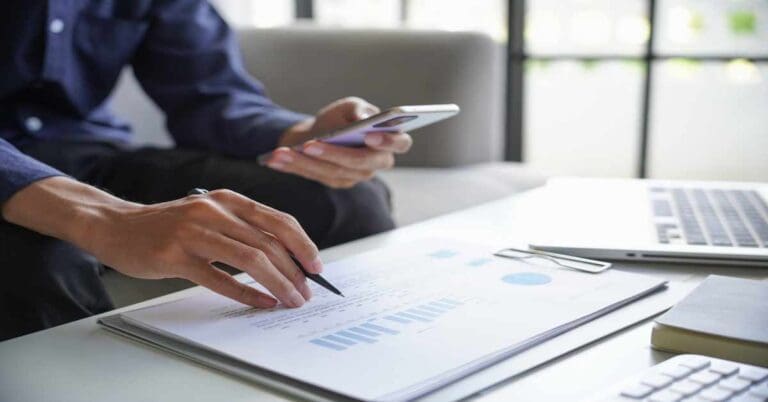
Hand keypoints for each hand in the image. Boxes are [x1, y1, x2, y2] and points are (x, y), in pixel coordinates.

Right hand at [86, 189, 321, 307]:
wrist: (116, 225)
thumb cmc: (169, 225)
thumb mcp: (210, 213)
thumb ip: (242, 227)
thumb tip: (286, 255)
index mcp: (228, 199)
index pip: (278, 220)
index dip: (303, 245)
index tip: (317, 267)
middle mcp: (214, 211)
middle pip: (269, 243)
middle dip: (295, 271)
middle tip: (306, 292)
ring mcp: (194, 232)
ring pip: (251, 259)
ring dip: (278, 283)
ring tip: (291, 300)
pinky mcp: (175, 256)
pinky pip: (219, 278)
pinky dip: (246, 294)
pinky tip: (262, 303)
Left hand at [267, 97, 412, 188]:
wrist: (319, 132)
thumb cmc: (340, 118)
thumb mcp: (348, 106)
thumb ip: (357, 110)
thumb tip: (364, 119)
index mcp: (388, 141)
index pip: (399, 144)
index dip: (388, 142)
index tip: (369, 136)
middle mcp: (376, 163)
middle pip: (360, 164)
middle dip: (335, 154)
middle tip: (310, 145)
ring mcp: (356, 176)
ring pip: (332, 171)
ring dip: (305, 162)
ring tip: (283, 151)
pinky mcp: (336, 182)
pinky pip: (314, 176)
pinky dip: (294, 166)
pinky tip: (276, 159)